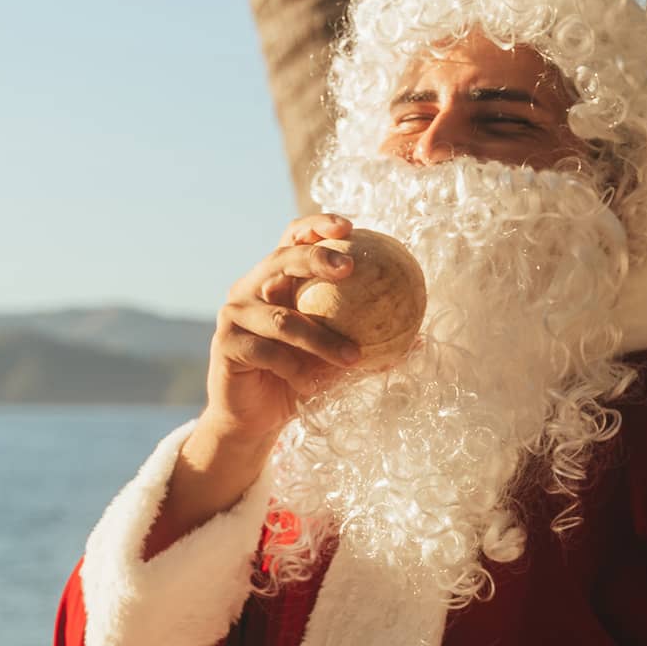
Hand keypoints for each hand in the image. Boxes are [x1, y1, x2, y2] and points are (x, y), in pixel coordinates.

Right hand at [201, 215, 360, 446]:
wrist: (253, 419)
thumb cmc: (297, 381)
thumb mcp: (333, 357)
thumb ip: (364, 339)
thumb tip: (420, 338)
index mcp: (276, 280)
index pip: (293, 239)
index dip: (317, 226)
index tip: (350, 227)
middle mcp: (251, 288)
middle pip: (282, 260)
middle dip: (316, 258)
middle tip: (349, 269)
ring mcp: (235, 314)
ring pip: (284, 319)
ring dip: (322, 339)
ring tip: (353, 357)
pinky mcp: (226, 343)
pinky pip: (269, 353)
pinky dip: (296, 370)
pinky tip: (315, 385)